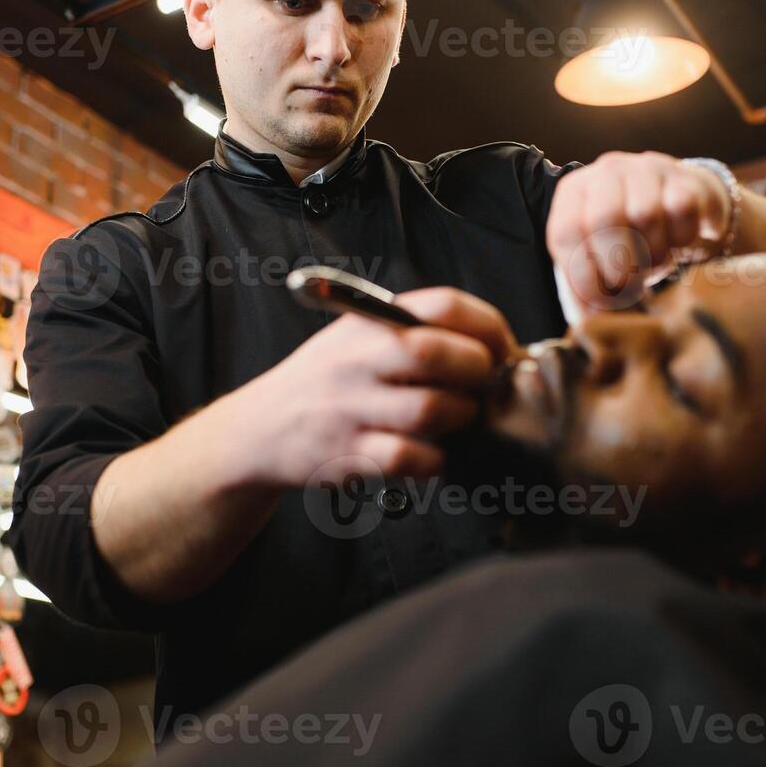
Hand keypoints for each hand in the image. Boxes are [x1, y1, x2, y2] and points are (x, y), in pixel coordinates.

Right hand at [232, 287, 517, 486]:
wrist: (261, 428)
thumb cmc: (328, 382)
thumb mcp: (360, 337)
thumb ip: (417, 333)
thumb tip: (501, 350)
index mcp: (370, 321)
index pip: (442, 305)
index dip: (488, 327)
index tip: (503, 349)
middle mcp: (356, 358)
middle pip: (434, 352)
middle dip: (478, 371)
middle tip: (485, 386)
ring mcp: (349, 407)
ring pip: (430, 410)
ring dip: (461, 418)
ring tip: (459, 419)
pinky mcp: (347, 454)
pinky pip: (409, 458)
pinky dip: (434, 461)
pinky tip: (432, 456)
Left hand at [546, 151, 729, 318]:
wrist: (682, 211)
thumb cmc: (633, 243)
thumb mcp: (600, 263)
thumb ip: (586, 291)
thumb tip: (588, 325)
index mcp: (574, 193)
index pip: (565, 232)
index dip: (584, 275)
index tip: (602, 301)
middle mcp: (605, 172)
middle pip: (604, 219)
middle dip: (620, 267)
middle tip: (632, 286)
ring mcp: (646, 169)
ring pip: (646, 214)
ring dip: (655, 255)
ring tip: (656, 261)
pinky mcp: (684, 176)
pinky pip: (682, 209)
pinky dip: (684, 237)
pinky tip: (680, 241)